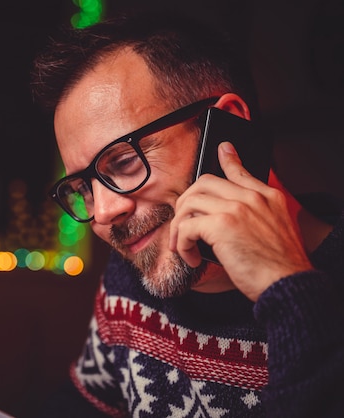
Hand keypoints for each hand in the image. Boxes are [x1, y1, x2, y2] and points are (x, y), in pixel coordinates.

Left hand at [169, 141, 312, 300]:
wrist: (288, 284)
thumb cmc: (280, 267)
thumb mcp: (278, 231)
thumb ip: (258, 216)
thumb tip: (226, 219)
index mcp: (269, 197)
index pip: (242, 171)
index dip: (228, 159)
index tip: (222, 148)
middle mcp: (252, 198)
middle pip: (203, 183)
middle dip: (185, 204)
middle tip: (182, 226)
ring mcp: (236, 208)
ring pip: (189, 202)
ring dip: (179, 226)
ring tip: (183, 246)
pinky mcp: (221, 225)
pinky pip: (186, 226)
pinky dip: (182, 244)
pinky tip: (192, 258)